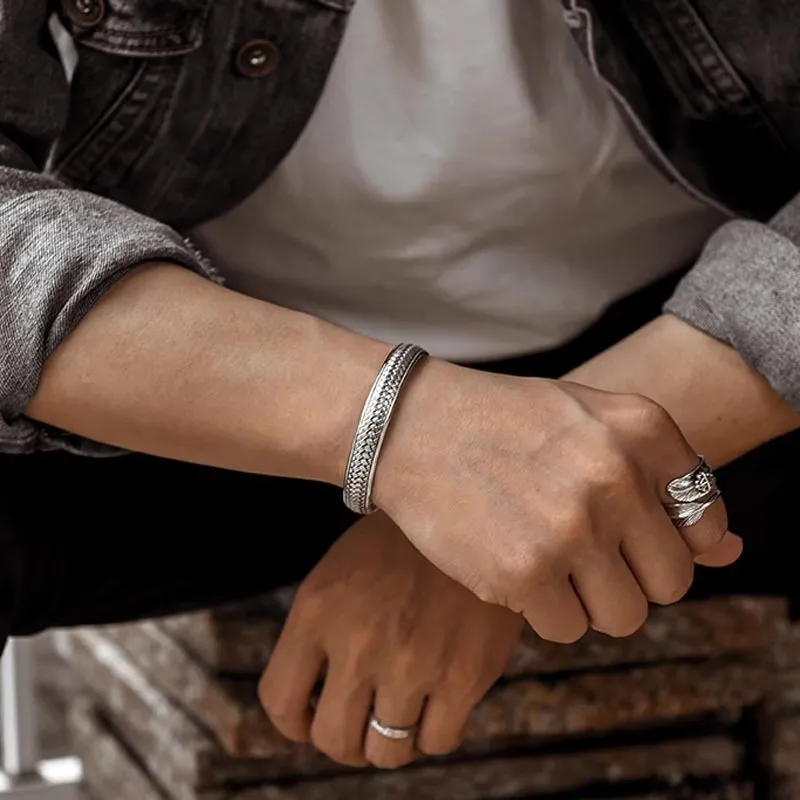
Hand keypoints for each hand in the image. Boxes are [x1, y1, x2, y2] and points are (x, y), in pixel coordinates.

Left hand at [258, 513, 523, 768]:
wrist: (470, 507)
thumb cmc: (401, 542)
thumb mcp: (339, 572)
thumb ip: (318, 634)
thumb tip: (310, 704)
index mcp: (317, 611)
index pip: (280, 700)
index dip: (295, 723)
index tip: (311, 721)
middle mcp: (357, 642)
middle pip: (333, 739)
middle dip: (346, 742)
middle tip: (362, 726)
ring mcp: (412, 662)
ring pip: (386, 752)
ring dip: (391, 741)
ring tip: (403, 715)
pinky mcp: (464, 675)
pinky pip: (438, 741)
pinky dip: (434, 733)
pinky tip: (438, 705)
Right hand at [373, 361, 741, 642]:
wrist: (409, 424)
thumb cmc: (501, 424)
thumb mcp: (587, 424)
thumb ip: (662, 482)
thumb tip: (730, 552)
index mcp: (641, 428)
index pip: (705, 522)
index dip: (666, 539)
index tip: (625, 533)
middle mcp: (615, 475)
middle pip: (671, 582)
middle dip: (630, 577)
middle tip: (581, 552)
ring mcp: (570, 527)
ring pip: (625, 616)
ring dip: (587, 601)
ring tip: (543, 558)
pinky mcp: (524, 573)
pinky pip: (566, 629)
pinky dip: (542, 610)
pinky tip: (510, 564)